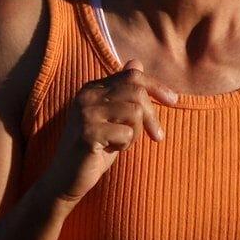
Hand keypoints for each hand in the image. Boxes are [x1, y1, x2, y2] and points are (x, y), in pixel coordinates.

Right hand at [49, 58, 177, 202]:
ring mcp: (85, 114)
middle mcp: (87, 96)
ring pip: (134, 112)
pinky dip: (126, 145)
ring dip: (136, 133)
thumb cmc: (94, 148)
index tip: (173, 101)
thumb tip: (136, 62)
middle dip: (151, 116)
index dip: (156, 86)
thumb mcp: (112, 117)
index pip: (132, 75)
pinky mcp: (88, 134)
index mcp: (92, 89)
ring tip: (121, 143)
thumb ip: (123, 92)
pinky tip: (111, 151)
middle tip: (156, 136)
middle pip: (137, 92)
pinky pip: (126, 133)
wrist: (66, 178)